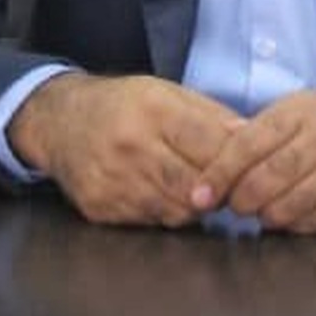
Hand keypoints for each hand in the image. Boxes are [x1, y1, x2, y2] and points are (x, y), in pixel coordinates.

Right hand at [8, 72, 242, 226]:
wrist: (61, 122)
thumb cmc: (124, 105)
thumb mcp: (168, 93)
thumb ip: (211, 116)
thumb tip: (254, 138)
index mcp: (152, 109)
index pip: (209, 145)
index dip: (235, 164)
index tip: (249, 170)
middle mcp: (130, 145)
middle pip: (195, 185)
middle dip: (218, 190)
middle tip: (227, 187)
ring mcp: (112, 180)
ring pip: (177, 210)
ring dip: (194, 204)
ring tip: (194, 188)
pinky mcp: (100, 207)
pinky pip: (151, 222)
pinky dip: (165, 211)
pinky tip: (162, 194)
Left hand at [190, 89, 315, 232]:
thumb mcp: (299, 108)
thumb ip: (258, 128)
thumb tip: (215, 139)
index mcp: (299, 114)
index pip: (246, 148)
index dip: (217, 176)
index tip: (199, 196)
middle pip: (261, 184)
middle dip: (238, 200)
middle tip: (235, 202)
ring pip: (281, 211)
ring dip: (264, 214)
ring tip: (265, 205)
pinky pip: (307, 227)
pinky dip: (292, 224)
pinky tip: (293, 211)